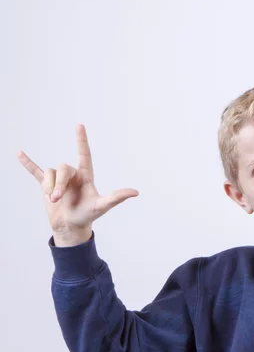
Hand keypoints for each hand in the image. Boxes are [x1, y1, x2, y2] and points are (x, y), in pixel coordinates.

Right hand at [17, 124, 138, 234]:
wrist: (71, 227)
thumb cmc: (88, 215)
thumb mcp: (102, 206)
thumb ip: (117, 197)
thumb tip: (135, 192)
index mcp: (86, 176)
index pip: (84, 154)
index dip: (81, 140)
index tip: (79, 125)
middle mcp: (73, 175)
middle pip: (62, 169)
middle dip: (58, 184)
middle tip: (56, 199)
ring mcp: (59, 180)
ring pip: (50, 173)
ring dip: (49, 187)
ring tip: (52, 200)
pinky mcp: (47, 185)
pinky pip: (36, 171)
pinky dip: (27, 163)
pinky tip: (19, 153)